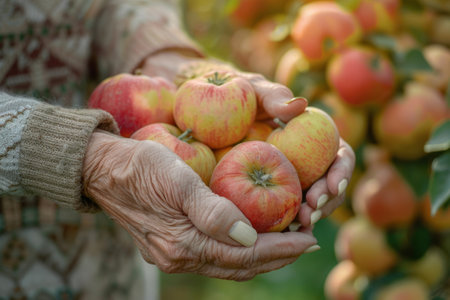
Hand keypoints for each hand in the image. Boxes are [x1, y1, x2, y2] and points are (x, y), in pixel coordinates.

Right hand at [82, 130, 317, 280]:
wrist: (101, 169)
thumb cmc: (139, 166)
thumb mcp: (176, 180)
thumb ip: (210, 211)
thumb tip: (247, 236)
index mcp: (183, 244)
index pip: (244, 255)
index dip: (281, 248)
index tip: (309, 239)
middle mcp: (179, 256)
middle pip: (239, 266)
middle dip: (278, 256)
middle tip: (308, 241)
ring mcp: (173, 253)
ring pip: (227, 263)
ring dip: (261, 255)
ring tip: (288, 242)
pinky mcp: (170, 244)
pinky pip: (214, 254)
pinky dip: (239, 250)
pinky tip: (251, 238)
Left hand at [140, 51, 355, 227]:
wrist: (200, 110)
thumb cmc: (231, 95)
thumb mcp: (249, 90)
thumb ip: (271, 95)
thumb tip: (299, 105)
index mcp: (309, 135)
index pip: (338, 155)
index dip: (340, 170)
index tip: (333, 184)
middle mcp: (301, 160)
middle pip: (327, 186)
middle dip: (327, 202)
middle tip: (310, 213)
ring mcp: (283, 178)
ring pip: (305, 203)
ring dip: (308, 217)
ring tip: (298, 226)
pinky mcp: (261, 192)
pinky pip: (277, 212)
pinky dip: (282, 224)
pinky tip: (276, 233)